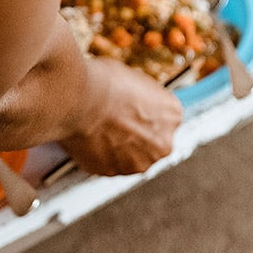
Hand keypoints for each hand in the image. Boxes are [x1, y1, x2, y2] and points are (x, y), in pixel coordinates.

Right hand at [58, 58, 183, 175]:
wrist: (79, 100)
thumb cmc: (104, 83)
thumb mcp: (135, 80)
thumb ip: (143, 98)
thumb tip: (137, 100)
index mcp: (172, 116)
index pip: (165, 119)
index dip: (146, 114)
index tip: (135, 112)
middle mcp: (161, 144)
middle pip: (151, 142)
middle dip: (135, 135)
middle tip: (116, 121)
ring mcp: (137, 162)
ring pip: (130, 156)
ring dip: (119, 147)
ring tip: (101, 128)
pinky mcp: (113, 172)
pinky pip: (108, 163)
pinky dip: (100, 154)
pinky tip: (91, 137)